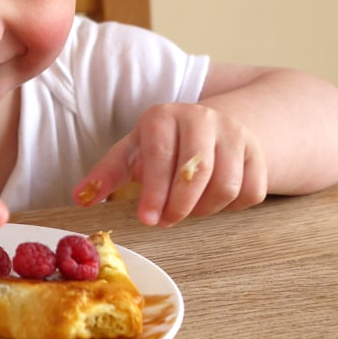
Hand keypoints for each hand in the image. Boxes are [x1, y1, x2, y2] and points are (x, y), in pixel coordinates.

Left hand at [73, 103, 266, 225]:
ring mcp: (234, 133)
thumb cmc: (160, 144)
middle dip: (180, 204)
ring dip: (205, 208)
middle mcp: (201, 117)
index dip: (154, 191)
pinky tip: (212, 202)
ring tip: (187, 210)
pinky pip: (252, 190)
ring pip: (227, 184)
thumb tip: (79, 198)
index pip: (160, 154)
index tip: (147, 219)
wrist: (209, 125)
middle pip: (198, 170)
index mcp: (163, 116)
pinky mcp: (257, 151)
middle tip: (166, 222)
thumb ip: (105, 175)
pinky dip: (233, 207)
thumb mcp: (130, 153)